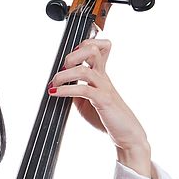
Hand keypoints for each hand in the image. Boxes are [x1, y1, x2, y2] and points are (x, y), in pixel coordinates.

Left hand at [48, 38, 151, 176]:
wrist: (125, 134)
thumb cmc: (106, 117)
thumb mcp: (85, 101)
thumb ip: (74, 90)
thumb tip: (56, 86)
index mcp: (100, 74)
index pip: (99, 47)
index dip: (84, 44)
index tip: (69, 58)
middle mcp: (103, 77)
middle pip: (92, 50)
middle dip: (72, 55)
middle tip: (61, 69)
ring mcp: (104, 87)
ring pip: (84, 70)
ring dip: (63, 75)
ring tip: (53, 84)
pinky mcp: (103, 100)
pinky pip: (83, 89)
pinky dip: (65, 90)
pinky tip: (55, 93)